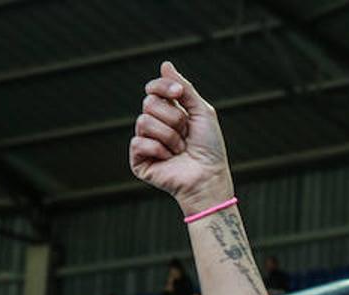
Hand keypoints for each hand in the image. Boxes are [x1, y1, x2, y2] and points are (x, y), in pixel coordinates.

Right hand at [130, 61, 234, 214]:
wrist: (209, 177)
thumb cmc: (209, 148)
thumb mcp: (202, 112)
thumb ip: (184, 88)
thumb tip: (165, 64)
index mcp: (167, 112)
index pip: (153, 88)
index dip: (162, 86)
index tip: (179, 93)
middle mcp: (154, 125)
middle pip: (149, 103)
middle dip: (173, 118)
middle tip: (186, 134)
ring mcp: (145, 142)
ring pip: (143, 121)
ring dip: (169, 136)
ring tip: (180, 150)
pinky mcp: (138, 160)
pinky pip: (138, 142)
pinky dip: (159, 150)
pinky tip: (169, 160)